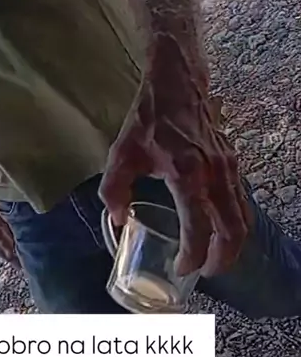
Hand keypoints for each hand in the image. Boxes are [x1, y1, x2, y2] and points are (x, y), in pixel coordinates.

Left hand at [99, 37, 250, 276]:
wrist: (177, 83)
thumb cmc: (149, 118)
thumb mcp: (122, 153)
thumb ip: (113, 189)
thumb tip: (118, 219)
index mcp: (186, 173)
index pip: (199, 227)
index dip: (193, 255)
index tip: (183, 268)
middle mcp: (214, 173)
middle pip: (234, 230)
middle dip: (223, 258)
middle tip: (205, 273)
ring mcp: (228, 167)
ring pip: (243, 216)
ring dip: (232, 243)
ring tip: (214, 257)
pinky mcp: (233, 162)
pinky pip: (241, 200)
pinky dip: (235, 221)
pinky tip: (218, 227)